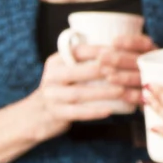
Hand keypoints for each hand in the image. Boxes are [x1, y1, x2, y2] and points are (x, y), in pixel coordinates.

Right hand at [27, 33, 151, 137]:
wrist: (37, 114)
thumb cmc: (63, 88)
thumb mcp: (67, 70)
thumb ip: (84, 61)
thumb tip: (118, 48)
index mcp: (56, 62)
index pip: (77, 52)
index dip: (98, 51)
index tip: (120, 50)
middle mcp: (51, 77)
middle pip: (77, 72)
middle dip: (101, 70)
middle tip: (124, 71)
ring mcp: (52, 96)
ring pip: (78, 93)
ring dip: (102, 92)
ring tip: (122, 91)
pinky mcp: (56, 113)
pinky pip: (76, 112)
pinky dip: (93, 112)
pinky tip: (109, 111)